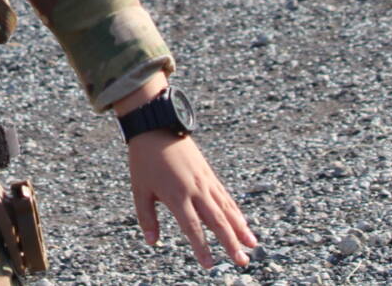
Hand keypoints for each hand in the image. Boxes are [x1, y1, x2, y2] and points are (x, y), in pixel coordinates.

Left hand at [126, 132, 257, 268]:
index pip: (191, 226)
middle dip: (230, 243)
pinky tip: (244, 223)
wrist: (156, 127)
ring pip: (226, 208)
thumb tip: (152, 242)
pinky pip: (225, 196)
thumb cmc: (144, 160)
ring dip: (240, 228)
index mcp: (176, 195)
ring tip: (252, 246)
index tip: (210, 265)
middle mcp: (195, 189)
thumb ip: (146, 217)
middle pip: (216, 221)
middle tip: (242, 262)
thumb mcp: (139, 189)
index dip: (201, 246)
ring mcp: (205, 181)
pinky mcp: (209, 174)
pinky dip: (236, 211)